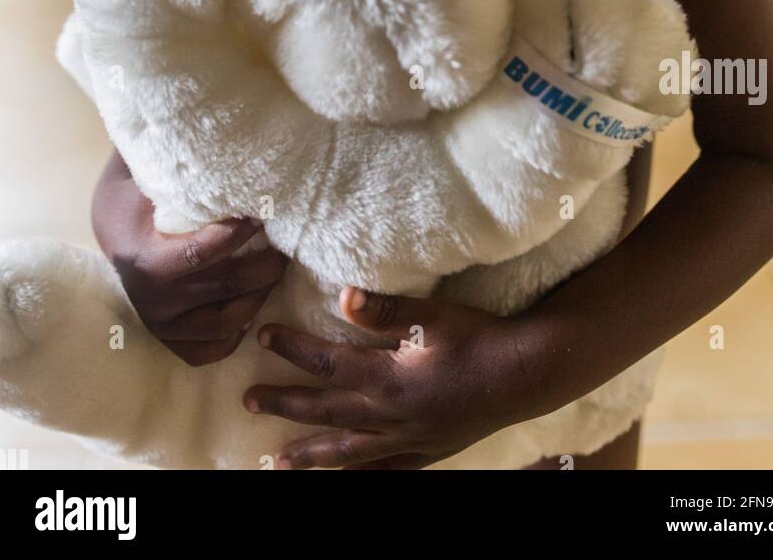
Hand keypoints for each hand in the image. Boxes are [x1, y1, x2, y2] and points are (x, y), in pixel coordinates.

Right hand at [92, 150, 287, 365]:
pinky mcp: (169, 340)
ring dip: (259, 297)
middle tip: (287, 243)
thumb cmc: (138, 192)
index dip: (239, 233)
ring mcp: (160, 324)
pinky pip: (209, 351)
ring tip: (276, 269)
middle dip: (265, 265)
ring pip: (225, 323)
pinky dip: (235, 334)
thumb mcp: (145, 170)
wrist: (112, 227)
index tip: (264, 213)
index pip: (201, 253)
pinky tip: (251, 304)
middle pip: (225, 289)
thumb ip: (176, 160)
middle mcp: (152, 300)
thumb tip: (220, 130)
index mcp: (145, 258)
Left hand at [243, 288, 542, 468]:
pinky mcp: (427, 449)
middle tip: (249, 400)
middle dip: (285, 405)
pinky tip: (347, 476)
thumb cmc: (478, 338)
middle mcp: (391, 416)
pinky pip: (385, 469)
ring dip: (311, 453)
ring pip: (349, 451)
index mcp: (388, 379)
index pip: (327, 365)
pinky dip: (360, 474)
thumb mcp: (432, 316)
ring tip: (280, 462)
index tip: (263, 336)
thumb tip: (343, 296)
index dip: (293, 349)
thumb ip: (385, 310)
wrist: (524, 374)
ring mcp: (408, 438)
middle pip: (327, 412)